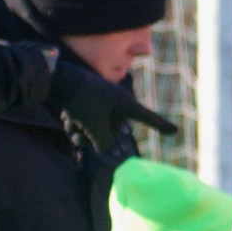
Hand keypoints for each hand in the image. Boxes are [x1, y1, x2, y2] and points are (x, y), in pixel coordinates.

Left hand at [44, 58, 177, 152]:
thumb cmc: (82, 102)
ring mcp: (102, 104)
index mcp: (125, 104)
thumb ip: (105, 144)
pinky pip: (87, 122)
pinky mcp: (88, 104)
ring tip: (71, 124)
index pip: (148, 118)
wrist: (57, 79)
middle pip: (113, 132)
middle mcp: (116, 103)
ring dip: (82, 133)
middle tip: (82, 133)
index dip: (161, 126)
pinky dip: (77, 124)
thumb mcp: (96, 128)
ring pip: (97, 129)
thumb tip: (107, 151)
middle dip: (95, 137)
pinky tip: (67, 118)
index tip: (174, 131)